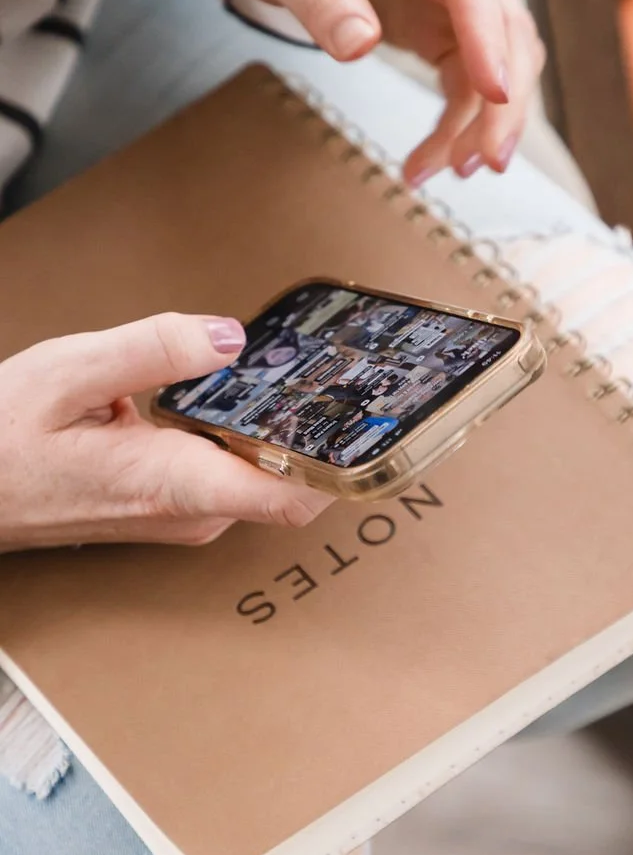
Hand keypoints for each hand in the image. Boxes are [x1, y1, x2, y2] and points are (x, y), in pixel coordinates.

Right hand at [0, 313, 332, 551]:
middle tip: (339, 371)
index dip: (340, 462)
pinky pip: (233, 470)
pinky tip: (231, 396)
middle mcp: (192, 513)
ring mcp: (187, 516)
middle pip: (290, 477)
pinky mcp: (178, 507)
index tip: (374, 424)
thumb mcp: (70, 372)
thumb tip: (230, 338)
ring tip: (287, 375)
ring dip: (273, 426)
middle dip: (313, 426)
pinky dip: (240, 433)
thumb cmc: (2, 440)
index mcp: (175, 483)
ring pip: (262, 470)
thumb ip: (155, 349)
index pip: (290, 496)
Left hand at [218, 0, 545, 186]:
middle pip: (505, 25)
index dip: (488, 37)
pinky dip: (461, 123)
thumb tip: (359, 45)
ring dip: (488, 120)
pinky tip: (430, 161)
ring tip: (451, 172)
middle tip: (486, 163)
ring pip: (502, 57)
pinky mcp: (442, 25)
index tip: (493, 93)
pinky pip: (470, 79)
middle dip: (506, 99)